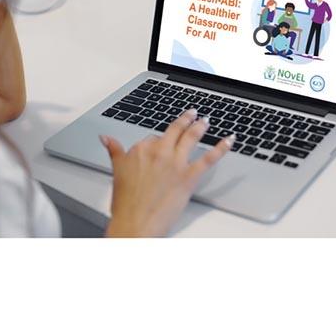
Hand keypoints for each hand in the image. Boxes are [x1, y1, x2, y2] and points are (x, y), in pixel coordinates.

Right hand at [100, 109, 233, 236]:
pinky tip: (229, 140)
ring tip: (204, 121)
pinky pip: (209, 158)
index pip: (152, 138)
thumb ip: (115, 152)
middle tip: (192, 114)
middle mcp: (158, 152)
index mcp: (139, 150)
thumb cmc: (125, 203)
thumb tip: (106, 138)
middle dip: (185, 120)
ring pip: (191, 137)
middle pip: (174, 130)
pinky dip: (221, 147)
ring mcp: (175, 162)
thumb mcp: (116, 172)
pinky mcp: (189, 176)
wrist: (136, 222)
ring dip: (200, 126)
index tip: (160, 142)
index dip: (157, 141)